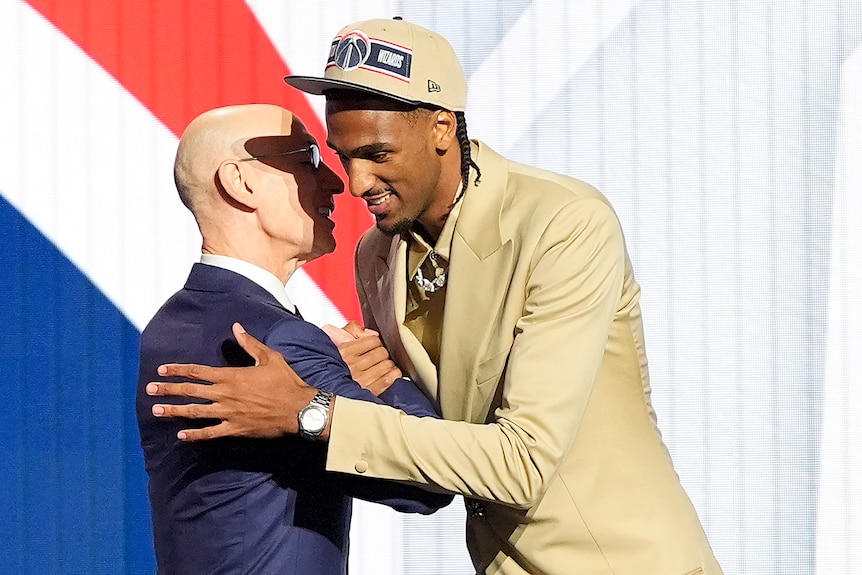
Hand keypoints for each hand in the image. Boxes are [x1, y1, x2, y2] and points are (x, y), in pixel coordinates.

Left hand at [146, 322, 319, 440]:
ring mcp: (229, 413)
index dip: (178, 370)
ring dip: (174, 410)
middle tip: (149, 389)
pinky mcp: (236, 429)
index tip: (161, 369)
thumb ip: (250, 343)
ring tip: (157, 410)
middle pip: (191, 391)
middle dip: (168, 389)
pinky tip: (182, 436)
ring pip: (195, 412)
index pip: (198, 372)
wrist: (299, 409)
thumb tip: (236, 327)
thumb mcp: (270, 357)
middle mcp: (226, 394)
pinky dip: (195, 435)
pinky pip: (210, 433)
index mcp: (232, 376)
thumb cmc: (286, 381)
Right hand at [322, 322, 401, 395]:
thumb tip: (372, 334)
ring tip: (382, 364)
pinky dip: (393, 375)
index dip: (374, 341)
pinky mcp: (368, 392)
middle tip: (377, 355)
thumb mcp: (331, 337)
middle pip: (382, 352)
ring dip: (387, 363)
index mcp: (345, 351)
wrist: (320, 391)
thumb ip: (352, 329)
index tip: (372, 345)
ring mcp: (361, 380)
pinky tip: (390, 373)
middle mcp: (353, 366)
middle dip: (381, 352)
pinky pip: (387, 380)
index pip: (373, 340)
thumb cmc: (326, 362)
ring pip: (386, 365)